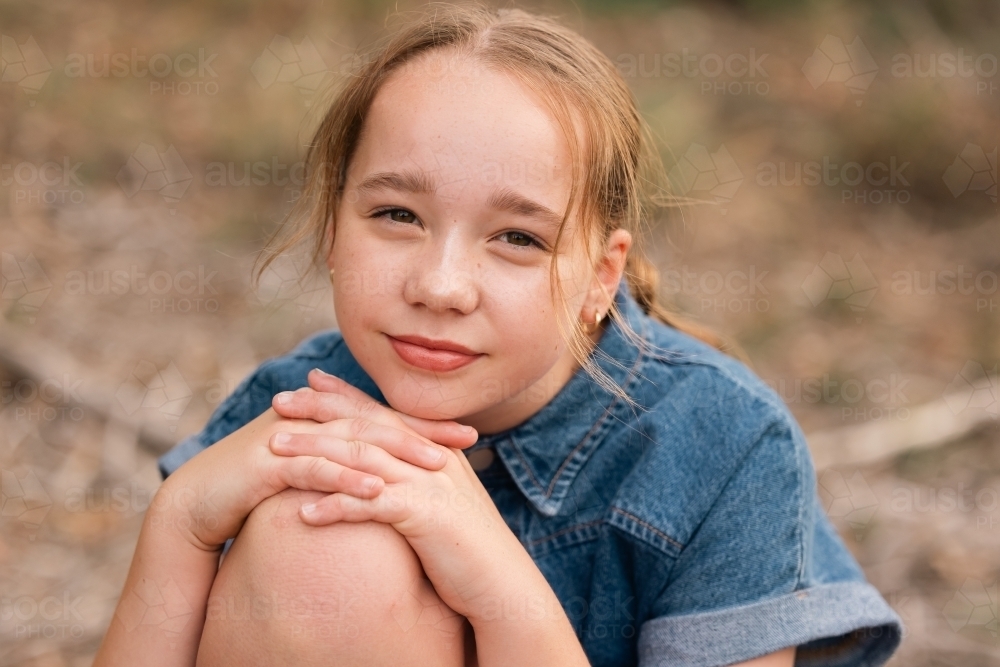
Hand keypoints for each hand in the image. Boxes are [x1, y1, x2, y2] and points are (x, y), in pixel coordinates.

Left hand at [268, 371, 534, 623]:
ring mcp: (428, 483)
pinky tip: (303, 514)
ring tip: (273, 452)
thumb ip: (417, 478)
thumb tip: (383, 473)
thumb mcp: (442, 500)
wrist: (502, 580)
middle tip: (278, 403)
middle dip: (319, 411)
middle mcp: (430, 457)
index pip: (382, 412)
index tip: (308, 382)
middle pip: (366, 425)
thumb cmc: (468, 547)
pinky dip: (335, 506)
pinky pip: (371, 504)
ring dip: (314, 453)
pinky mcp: (424, 514)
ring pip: (362, 458)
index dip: (344, 395)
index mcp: (432, 449)